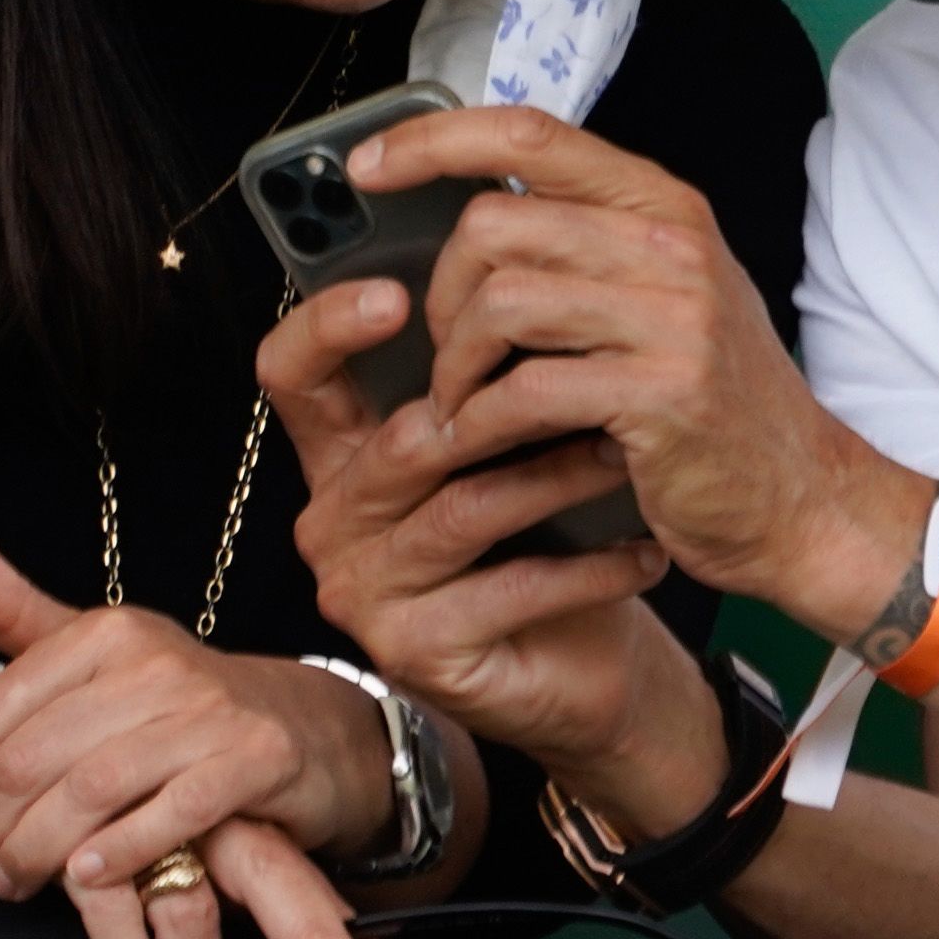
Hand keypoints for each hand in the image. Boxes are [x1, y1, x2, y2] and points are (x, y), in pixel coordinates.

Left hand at [0, 516, 406, 938]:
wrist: (306, 732)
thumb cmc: (177, 705)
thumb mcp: (93, 652)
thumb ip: (10, 606)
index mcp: (106, 632)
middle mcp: (156, 662)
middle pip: (34, 758)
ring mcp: (211, 711)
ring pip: (92, 791)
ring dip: (38, 852)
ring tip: (14, 883)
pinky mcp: (256, 761)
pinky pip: (171, 815)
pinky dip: (120, 852)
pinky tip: (85, 879)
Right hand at [69, 815, 403, 938]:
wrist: (59, 761)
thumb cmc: (136, 822)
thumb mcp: (202, 857)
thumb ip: (258, 909)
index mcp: (246, 823)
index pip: (304, 877)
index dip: (339, 932)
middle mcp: (207, 821)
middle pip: (273, 876)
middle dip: (316, 934)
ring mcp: (146, 826)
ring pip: (191, 914)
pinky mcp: (82, 843)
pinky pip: (110, 912)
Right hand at [262, 276, 678, 769]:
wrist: (580, 667)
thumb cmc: (547, 540)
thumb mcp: (510, 448)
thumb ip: (488, 379)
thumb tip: (524, 272)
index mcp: (344, 455)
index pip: (294, 373)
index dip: (329, 325)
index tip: (400, 293)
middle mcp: (335, 520)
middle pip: (403, 440)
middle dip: (508, 405)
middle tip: (594, 370)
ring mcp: (365, 591)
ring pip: (466, 507)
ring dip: (560, 478)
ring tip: (628, 451)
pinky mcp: (412, 649)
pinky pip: (509, 587)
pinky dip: (589, 567)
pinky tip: (644, 550)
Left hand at [333, 108, 915, 638]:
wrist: (803, 503)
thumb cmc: (716, 409)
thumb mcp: (664, 302)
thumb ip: (586, 250)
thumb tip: (467, 223)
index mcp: (663, 207)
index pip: (531, 131)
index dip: (434, 138)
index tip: (369, 166)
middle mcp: (672, 245)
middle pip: (496, 222)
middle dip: (443, 294)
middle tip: (449, 353)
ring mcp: (673, 316)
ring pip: (500, 300)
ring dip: (456, 364)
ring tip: (462, 404)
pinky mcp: (661, 392)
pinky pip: (523, 388)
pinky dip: (479, 421)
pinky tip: (481, 443)